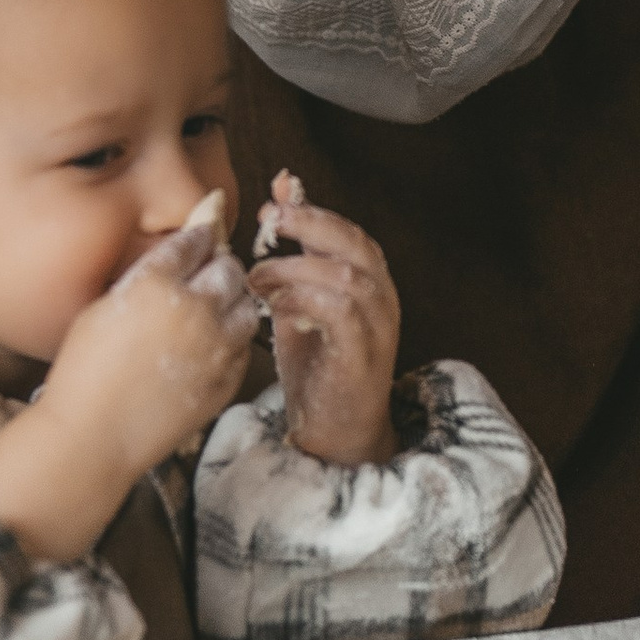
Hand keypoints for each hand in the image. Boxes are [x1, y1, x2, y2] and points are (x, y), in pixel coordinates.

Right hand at [0, 197, 259, 563]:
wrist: (93, 437)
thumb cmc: (83, 373)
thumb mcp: (102, 308)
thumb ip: (142, 277)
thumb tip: (168, 260)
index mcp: (158, 284)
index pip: (196, 240)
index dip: (200, 234)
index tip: (201, 234)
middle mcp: (196, 309)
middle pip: (229, 268)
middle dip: (219, 264)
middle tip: (208, 271)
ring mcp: (217, 347)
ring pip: (247, 306)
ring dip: (233, 301)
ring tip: (214, 308)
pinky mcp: (226, 380)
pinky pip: (244, 347)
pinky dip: (233, 339)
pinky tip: (213, 344)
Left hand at [246, 177, 399, 465]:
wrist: (335, 436)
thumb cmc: (316, 368)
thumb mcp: (299, 304)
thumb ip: (292, 259)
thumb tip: (276, 203)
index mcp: (370, 282)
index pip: (347, 232)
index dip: (311, 212)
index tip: (271, 204)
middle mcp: (382, 298)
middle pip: (354, 244)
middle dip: (309, 224)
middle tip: (269, 221)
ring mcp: (377, 327)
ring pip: (347, 275)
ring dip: (296, 267)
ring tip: (256, 276)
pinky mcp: (362, 354)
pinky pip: (341, 312)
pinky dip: (304, 299)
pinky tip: (274, 305)